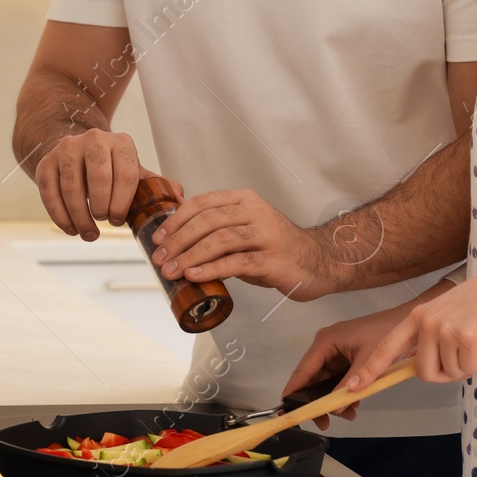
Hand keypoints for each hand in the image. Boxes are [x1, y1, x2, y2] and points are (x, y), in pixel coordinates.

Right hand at [34, 130, 180, 240]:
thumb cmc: (112, 168)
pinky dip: (59, 216)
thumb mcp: (133, 170)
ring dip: (80, 218)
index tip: (119, 220)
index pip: (126, 176)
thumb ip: (155, 185)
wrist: (77, 151)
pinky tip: (70, 228)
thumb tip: (181, 199)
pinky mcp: (46, 161)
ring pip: (72, 188)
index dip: (123, 204)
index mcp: (122, 143)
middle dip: (102, 209)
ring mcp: (67, 149)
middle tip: (103, 223)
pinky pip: (49, 192)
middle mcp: (94, 139)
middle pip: (99, 180)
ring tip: (88, 233)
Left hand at [150, 188, 334, 298]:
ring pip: (220, 240)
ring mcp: (267, 235)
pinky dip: (212, 269)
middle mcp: (256, 212)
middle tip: (159, 258)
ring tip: (172, 271)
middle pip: (208, 221)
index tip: (157, 238)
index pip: (203, 203)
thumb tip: (175, 238)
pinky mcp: (274, 260)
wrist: (319, 261)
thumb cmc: (275, 247)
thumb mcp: (246, 229)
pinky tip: (195, 277)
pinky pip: (238, 262)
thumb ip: (218, 229)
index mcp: (245, 200)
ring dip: (191, 256)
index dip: (176, 220)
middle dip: (178, 240)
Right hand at [279, 300, 420, 429]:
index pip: (303, 370)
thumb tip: (334, 407)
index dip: (294, 392)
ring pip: (326, 383)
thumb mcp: (368, 361)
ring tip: (348, 415)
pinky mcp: (347, 358)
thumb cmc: (388, 334)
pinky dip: (343, 394)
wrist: (410, 324)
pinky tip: (354, 405)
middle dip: (318, 402)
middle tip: (324, 423)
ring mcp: (337, 352)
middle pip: (313, 379)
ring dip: (333, 400)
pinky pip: (338, 380)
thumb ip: (350, 384)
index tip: (287, 411)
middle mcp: (327, 346)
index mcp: (326, 341)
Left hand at [344, 265, 476, 388]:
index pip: (387, 347)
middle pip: (424, 372)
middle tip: (465, 350)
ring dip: (466, 365)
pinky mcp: (466, 338)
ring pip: (449, 373)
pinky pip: (468, 370)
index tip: (353, 387)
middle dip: (446, 371)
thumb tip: (420, 367)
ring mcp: (445, 329)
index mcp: (418, 317)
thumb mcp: (447, 315)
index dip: (370, 370)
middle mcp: (426, 322)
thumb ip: (430, 337)